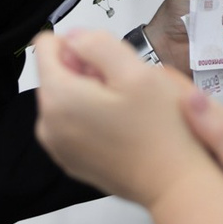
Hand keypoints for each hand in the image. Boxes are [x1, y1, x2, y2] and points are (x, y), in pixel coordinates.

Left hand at [32, 29, 216, 207]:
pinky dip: (92, 116)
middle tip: (126, 86)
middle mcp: (47, 124)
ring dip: (92, 93)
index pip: (46, 45)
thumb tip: (73, 38)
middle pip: (58, 72)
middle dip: (87, 70)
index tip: (109, 63)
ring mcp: (57, 147)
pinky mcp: (71, 162)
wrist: (176, 185)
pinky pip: (72, 123)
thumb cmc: (161, 128)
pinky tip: (122, 126)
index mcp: (58, 98)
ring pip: (66, 98)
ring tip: (127, 107)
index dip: (80, 44)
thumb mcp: (136, 72)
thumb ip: (97, 44)